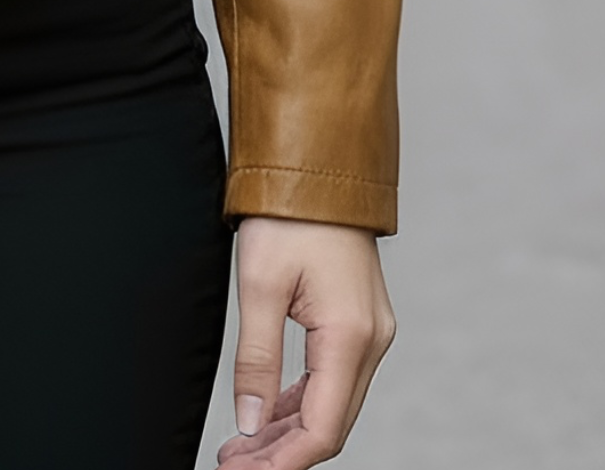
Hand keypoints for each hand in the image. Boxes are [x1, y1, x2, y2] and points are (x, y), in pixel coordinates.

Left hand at [216, 216, 394, 467]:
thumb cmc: (289, 215)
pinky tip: (269, 413)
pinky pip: (333, 376)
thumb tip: (251, 424)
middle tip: (234, 464)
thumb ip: (257, 360)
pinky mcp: (358, 320)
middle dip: (283, 452)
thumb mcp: (259, 284)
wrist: (320, 165)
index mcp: (350, 336)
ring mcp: (370, 330)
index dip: (284, 461)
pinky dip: (301, 400)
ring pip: (332, 402)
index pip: (323, 428)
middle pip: (330, 422)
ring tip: (243, 447)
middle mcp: (371, 340)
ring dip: (289, 429)